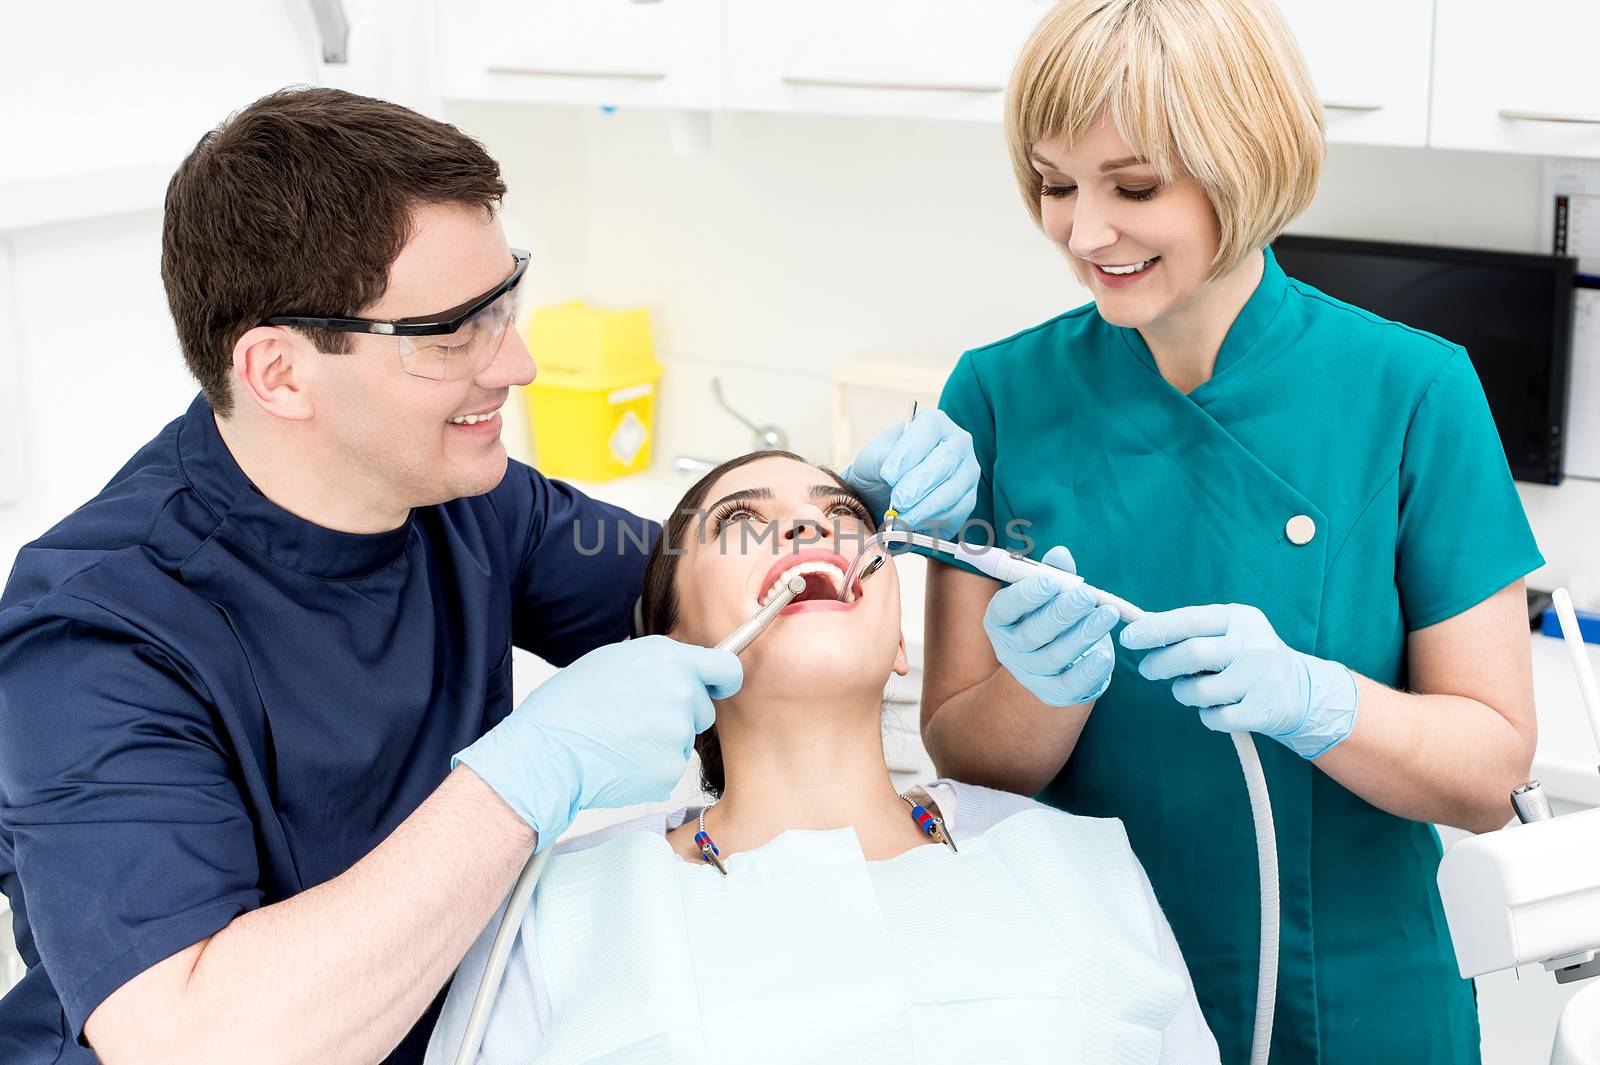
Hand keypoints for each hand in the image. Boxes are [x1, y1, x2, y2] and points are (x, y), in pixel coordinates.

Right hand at [454, 636, 742, 848]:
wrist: (546, 751)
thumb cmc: (569, 705)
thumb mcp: (613, 660)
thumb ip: (657, 662)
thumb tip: (681, 666)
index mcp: (668, 659)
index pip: (726, 668)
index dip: (725, 680)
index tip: (721, 688)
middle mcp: (680, 692)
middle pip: (702, 709)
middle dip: (680, 716)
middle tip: (636, 719)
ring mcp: (677, 732)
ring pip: (683, 740)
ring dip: (662, 743)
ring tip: (620, 738)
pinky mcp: (670, 768)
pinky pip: (669, 767)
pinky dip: (650, 768)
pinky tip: (620, 759)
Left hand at [842, 409, 978, 537]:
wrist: (885, 492)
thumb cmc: (881, 467)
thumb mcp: (873, 457)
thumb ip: (882, 459)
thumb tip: (892, 473)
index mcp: (934, 423)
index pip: (928, 429)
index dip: (909, 453)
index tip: (888, 475)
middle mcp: (958, 443)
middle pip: (946, 461)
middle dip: (920, 484)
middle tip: (898, 501)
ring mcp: (967, 472)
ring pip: (953, 490)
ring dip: (925, 508)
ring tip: (900, 519)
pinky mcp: (967, 500)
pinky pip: (956, 513)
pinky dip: (932, 522)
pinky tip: (912, 525)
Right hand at [983, 546, 1119, 706]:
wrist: (1056, 660)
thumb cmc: (1049, 615)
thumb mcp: (1049, 593)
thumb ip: (1055, 573)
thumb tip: (1061, 554)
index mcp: (1000, 620)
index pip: (1005, 609)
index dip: (1026, 596)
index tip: (1052, 582)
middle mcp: (1009, 649)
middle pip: (1031, 634)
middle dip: (1061, 613)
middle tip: (1087, 595)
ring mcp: (1029, 673)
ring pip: (1054, 656)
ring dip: (1083, 634)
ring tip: (1108, 614)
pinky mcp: (1052, 692)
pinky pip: (1070, 684)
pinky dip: (1088, 670)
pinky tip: (1106, 654)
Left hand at [1120, 603, 1357, 757]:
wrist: (1301, 690)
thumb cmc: (1247, 656)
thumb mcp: (1228, 632)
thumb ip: (1191, 630)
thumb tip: (1142, 628)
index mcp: (1239, 618)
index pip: (1188, 620)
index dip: (1154, 630)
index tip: (1127, 638)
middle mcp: (1253, 644)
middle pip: (1190, 654)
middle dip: (1159, 665)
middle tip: (1148, 670)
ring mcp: (1261, 678)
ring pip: (1199, 690)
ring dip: (1183, 693)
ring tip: (1190, 689)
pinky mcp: (1263, 710)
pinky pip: (1214, 718)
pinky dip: (1206, 716)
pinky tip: (1216, 708)